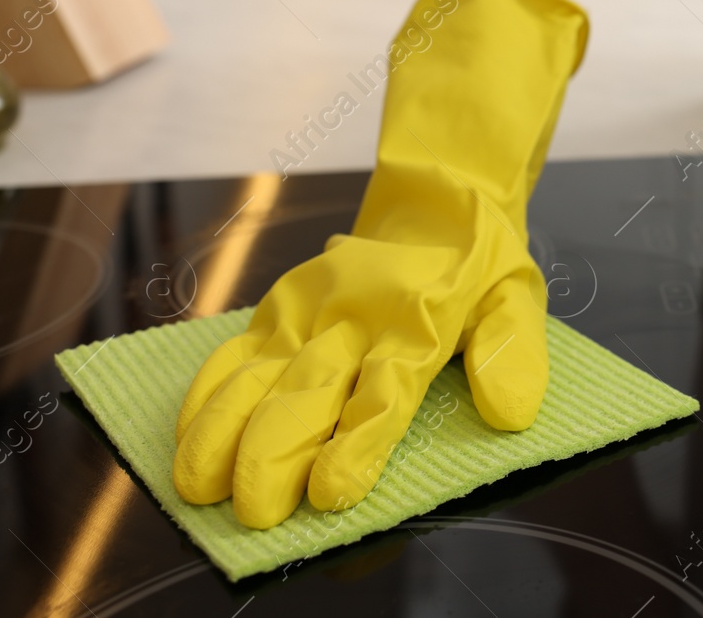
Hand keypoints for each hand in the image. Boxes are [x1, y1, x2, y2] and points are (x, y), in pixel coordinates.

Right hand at [172, 0, 587, 527]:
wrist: (438, 192)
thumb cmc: (479, 260)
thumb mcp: (517, 295)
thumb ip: (511, 350)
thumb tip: (511, 412)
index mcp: (419, 323)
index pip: (385, 393)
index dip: (356, 444)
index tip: (330, 492)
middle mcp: (356, 318)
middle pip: (308, 393)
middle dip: (276, 454)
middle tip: (256, 510)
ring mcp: (310, 311)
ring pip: (258, 376)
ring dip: (225, 432)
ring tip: (201, 487)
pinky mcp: (280, 307)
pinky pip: (236, 351)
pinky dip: (208, 393)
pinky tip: (185, 435)